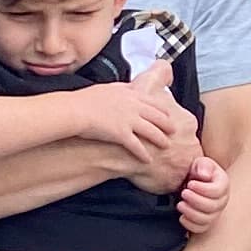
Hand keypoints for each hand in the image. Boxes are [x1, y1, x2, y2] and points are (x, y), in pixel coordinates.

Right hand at [97, 60, 202, 188]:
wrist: (75, 110)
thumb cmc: (85, 100)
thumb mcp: (106, 89)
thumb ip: (119, 91)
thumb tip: (124, 90)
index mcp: (129, 94)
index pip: (152, 101)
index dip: (163, 109)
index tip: (168, 114)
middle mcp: (133, 106)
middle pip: (157, 116)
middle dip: (167, 124)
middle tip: (175, 130)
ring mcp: (129, 120)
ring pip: (151, 131)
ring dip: (160, 139)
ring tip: (166, 145)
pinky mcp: (121, 134)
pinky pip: (137, 146)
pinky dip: (144, 154)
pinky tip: (148, 160)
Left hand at [175, 152, 230, 231]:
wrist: (192, 181)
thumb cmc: (198, 171)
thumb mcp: (200, 163)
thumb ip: (204, 165)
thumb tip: (205, 175)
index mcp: (223, 184)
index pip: (218, 191)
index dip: (203, 189)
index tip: (190, 183)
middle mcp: (222, 200)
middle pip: (212, 206)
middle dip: (195, 201)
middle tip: (183, 193)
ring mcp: (215, 213)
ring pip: (207, 219)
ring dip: (191, 213)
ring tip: (180, 204)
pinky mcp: (206, 222)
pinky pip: (200, 229)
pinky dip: (189, 224)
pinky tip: (181, 216)